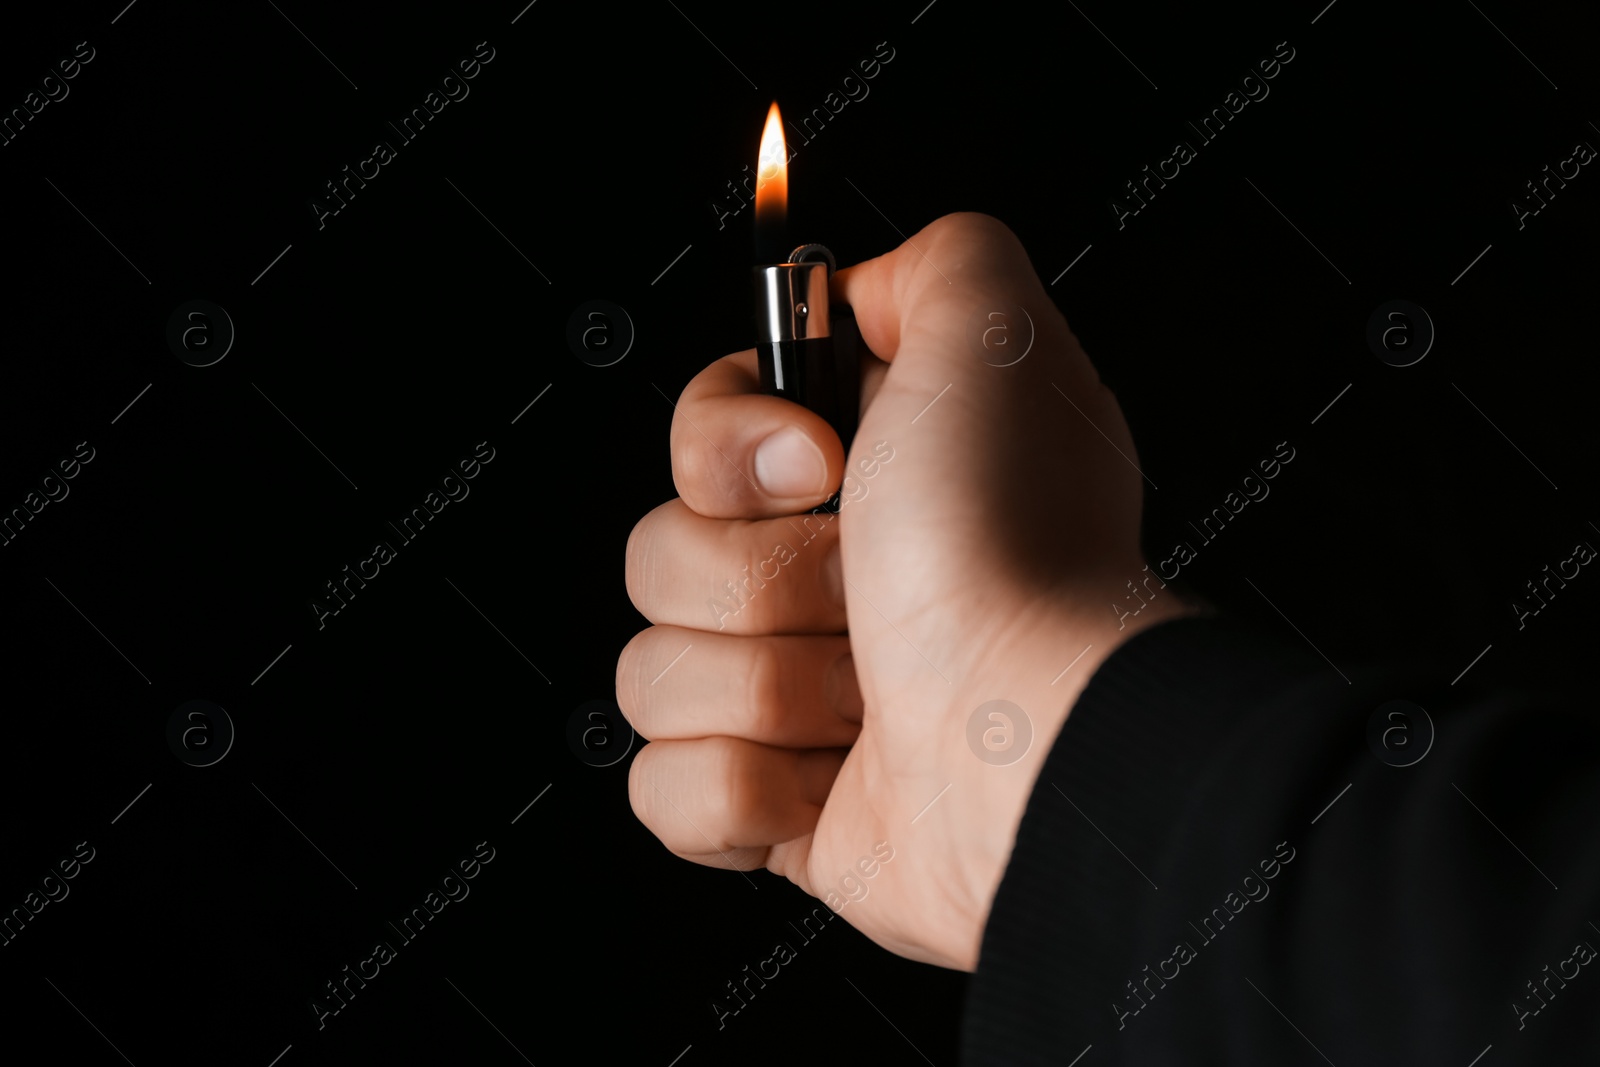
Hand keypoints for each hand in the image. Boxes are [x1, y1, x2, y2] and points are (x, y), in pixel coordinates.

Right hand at [618, 213, 1192, 969]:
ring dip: (764, 686)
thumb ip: (938, 261)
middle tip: (864, 589)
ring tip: (867, 694)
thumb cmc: (1012, 555)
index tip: (818, 467)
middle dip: (757, 578)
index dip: (725, 452)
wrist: (1030, 744)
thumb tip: (854, 290)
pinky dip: (742, 790)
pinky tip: (829, 779)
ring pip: (651, 673)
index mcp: (859, 482)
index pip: (698, 440)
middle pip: (660, 551)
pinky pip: (664, 786)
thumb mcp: (994, 338)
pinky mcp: (772, 807)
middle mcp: (825, 582)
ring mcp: (793, 699)